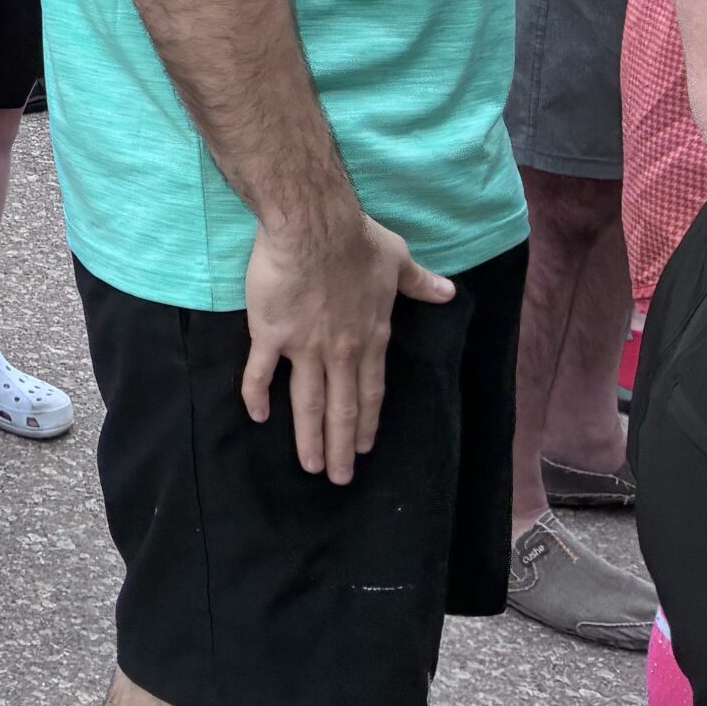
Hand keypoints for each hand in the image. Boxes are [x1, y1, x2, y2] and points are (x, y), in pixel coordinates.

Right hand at [241, 207, 452, 483]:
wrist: (314, 227)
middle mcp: (342, 351)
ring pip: (308, 402)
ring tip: (308, 466)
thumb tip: (449, 291)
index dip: (366, 421)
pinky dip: (257, 396)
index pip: (371, 391)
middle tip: (338, 477)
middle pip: (341, 408)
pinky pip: (261, 373)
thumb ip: (420, 283)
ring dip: (309, 437)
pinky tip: (257, 416)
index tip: (364, 447)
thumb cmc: (356, 240)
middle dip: (340, 447)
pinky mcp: (271, 334)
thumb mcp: (398, 260)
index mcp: (371, 337)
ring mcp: (305, 347)